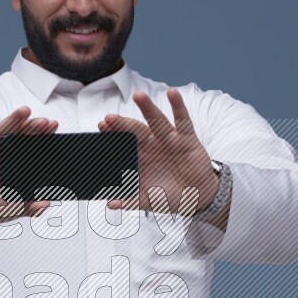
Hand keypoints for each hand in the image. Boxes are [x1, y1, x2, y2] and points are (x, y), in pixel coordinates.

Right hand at [0, 91, 57, 250]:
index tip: (54, 127)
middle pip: (20, 136)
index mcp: (18, 163)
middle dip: (33, 128)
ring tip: (24, 111)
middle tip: (44, 122)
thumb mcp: (12, 210)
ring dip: (12, 120)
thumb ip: (29, 208)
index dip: (43, 137)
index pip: (33, 147)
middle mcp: (5, 152)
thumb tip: (47, 204)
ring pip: (1, 130)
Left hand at [99, 88, 218, 213]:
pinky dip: (178, 106)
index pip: (123, 143)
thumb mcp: (149, 201)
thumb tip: (110, 204)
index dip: (112, 135)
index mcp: (140, 158)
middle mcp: (152, 144)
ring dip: (148, 108)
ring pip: (157, 120)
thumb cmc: (170, 196)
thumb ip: (131, 200)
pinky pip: (182, 120)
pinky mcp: (187, 137)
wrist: (197, 197)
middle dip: (122, 124)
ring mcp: (169, 139)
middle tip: (110, 118)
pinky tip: (172, 93)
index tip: (101, 127)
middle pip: (135, 130)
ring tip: (138, 96)